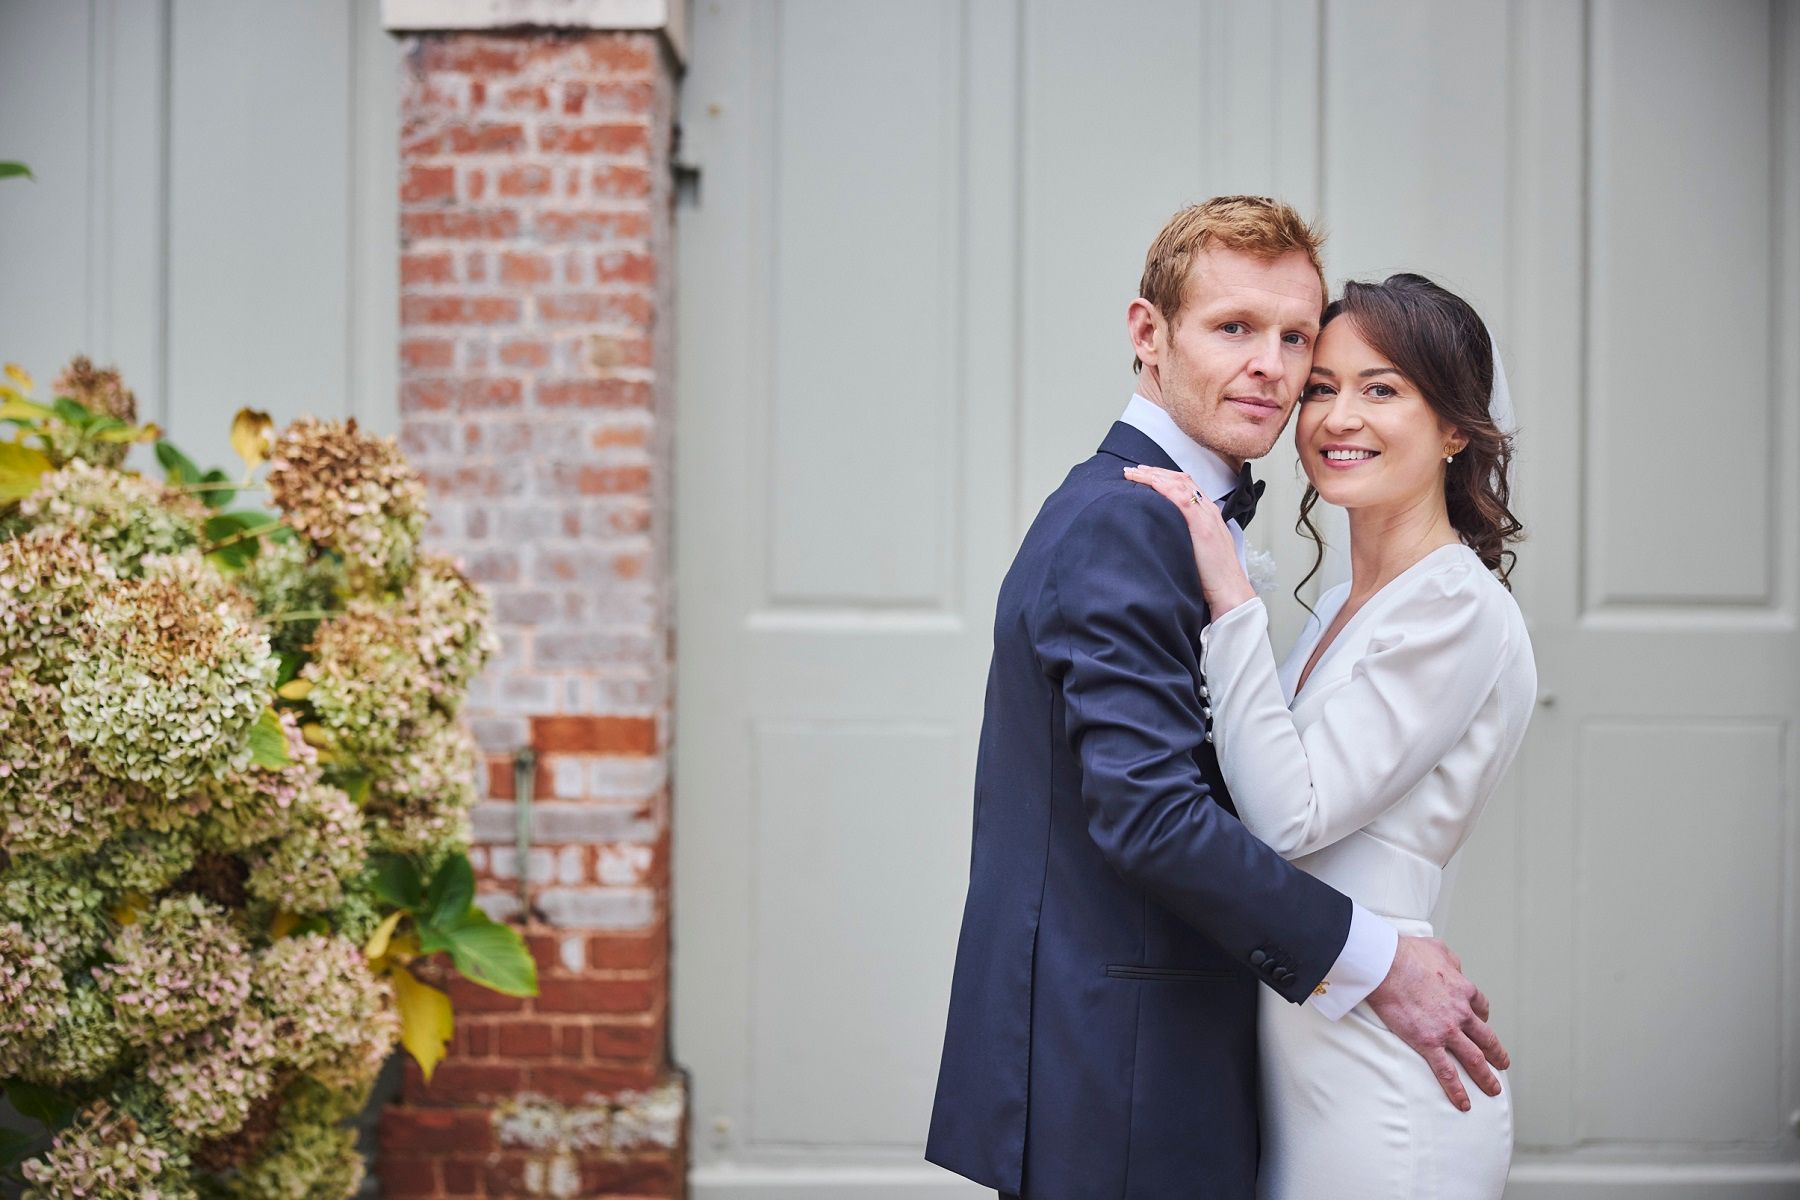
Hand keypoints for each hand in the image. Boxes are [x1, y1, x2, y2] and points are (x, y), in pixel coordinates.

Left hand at [1121, 466, 1256, 615]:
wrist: (1230, 590)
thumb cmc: (1213, 576)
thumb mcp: (1198, 549)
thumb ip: (1185, 536)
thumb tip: (1163, 532)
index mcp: (1208, 514)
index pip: (1186, 485)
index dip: (1164, 476)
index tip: (1143, 475)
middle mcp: (1208, 510)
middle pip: (1181, 480)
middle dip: (1155, 472)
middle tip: (1133, 470)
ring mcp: (1206, 516)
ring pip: (1179, 485)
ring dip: (1153, 476)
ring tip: (1133, 474)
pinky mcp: (1202, 526)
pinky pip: (1181, 498)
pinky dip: (1163, 487)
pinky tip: (1149, 483)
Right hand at [1367, 936, 1509, 1110]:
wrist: (1387, 964)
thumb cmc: (1407, 953)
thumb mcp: (1437, 949)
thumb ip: (1449, 959)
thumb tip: (1453, 965)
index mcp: (1463, 989)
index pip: (1480, 1007)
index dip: (1482, 1017)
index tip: (1481, 1023)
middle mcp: (1461, 1013)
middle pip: (1486, 1038)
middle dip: (1496, 1053)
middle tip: (1502, 1063)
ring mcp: (1446, 1030)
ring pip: (1474, 1059)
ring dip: (1486, 1076)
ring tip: (1493, 1089)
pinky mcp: (1428, 1043)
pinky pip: (1446, 1072)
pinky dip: (1456, 1090)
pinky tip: (1463, 1103)